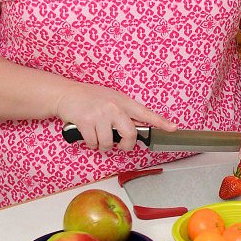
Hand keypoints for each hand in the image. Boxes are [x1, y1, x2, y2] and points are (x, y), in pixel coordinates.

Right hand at [55, 81, 176, 152]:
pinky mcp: (86, 122)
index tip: (173, 128)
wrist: (68, 94)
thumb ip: (126, 113)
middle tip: (122, 146)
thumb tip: (139, 128)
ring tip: (100, 138)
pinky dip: (92, 145)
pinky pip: (94, 143)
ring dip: (104, 146)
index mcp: (124, 102)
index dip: (161, 122)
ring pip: (109, 143)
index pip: (146, 113)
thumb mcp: (113, 100)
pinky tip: (89, 136)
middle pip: (130, 134)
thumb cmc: (92, 98)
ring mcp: (100, 114)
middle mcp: (114, 107)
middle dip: (126, 146)